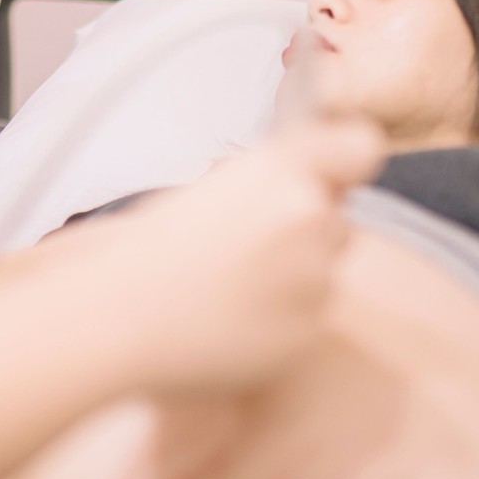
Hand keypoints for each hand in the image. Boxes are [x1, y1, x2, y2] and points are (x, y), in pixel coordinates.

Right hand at [0, 119, 385, 395]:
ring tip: (229, 290)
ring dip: (294, 279)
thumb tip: (301, 184)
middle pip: (339, 219)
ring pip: (325, 272)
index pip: (359, 147)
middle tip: (250, 250)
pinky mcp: (309, 330)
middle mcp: (308, 215)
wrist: (118, 318)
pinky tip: (230, 320)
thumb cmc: (147, 254)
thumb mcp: (210, 191)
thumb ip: (269, 181)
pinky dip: (281, 321)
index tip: (329, 174)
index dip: (345, 162)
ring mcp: (314, 277)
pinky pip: (309, 319)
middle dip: (308, 232)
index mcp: (279, 168)